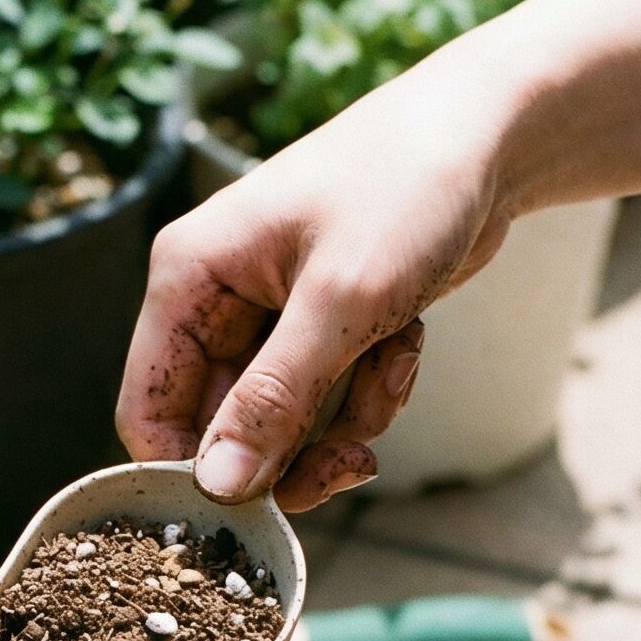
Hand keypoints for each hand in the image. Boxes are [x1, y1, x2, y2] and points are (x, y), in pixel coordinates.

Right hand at [116, 54, 522, 510]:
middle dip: (291, 451)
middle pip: (221, 429)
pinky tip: (407, 341)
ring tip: (394, 362)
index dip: (192, 469)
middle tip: (352, 464)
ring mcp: (269, 316)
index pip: (148, 409)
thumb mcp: (340, 303)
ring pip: (282, 425)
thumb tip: (218, 486)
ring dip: (343, 419)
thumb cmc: (405, 190)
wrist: (492, 135)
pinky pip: (328, 401)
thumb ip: (274, 400)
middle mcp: (215, 299)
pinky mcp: (321, 327)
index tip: (254, 505)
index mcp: (189, 277)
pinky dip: (371, 390)